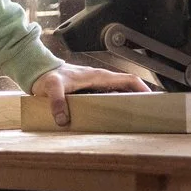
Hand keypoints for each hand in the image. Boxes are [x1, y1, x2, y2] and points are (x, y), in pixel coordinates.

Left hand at [31, 63, 152, 126]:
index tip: (152, 99)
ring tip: (136, 115)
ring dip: (129, 100)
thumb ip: (57, 102)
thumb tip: (63, 119)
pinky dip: (116, 103)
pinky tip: (114, 115)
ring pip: (119, 91)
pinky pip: (109, 96)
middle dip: (140, 96)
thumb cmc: (47, 75)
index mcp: (98, 76)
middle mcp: (100, 79)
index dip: (142, 88)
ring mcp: (96, 84)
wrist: (39, 71)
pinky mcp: (90, 90)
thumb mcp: (51, 87)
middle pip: (128, 86)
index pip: (128, 79)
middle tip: (149, 111)